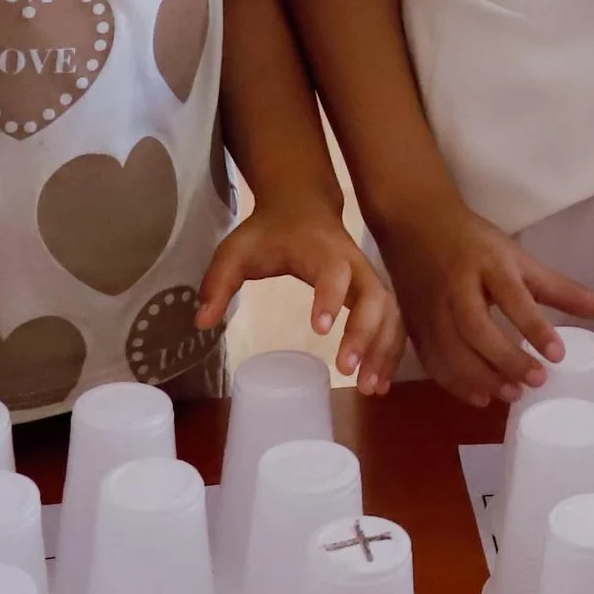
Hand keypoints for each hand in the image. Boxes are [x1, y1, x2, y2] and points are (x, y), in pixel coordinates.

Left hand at [197, 205, 406, 394]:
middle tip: (347, 371)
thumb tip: (201, 323)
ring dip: (384, 350)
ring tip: (369, 388)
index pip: (333, 272)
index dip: (329, 298)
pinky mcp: (374, 291)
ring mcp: (368, 277)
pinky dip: (391, 350)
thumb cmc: (268, 232)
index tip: (317, 331)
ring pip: (390, 313)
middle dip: (365, 335)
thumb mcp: (236, 251)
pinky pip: (392, 320)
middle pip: (375, 297)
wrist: (303, 205)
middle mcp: (354, 263)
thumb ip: (218, 283)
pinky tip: (379, 381)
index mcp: (321, 250)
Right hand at [379, 194, 593, 407]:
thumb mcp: (521, 259)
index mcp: (487, 262)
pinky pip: (431, 359)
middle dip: (505, 358)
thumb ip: (565, 290)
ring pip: (450, 349)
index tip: (557, 354)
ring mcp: (430, 306)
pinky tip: (480, 396)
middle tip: (536, 381)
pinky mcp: (414, 323)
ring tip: (511, 394)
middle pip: (476, 327)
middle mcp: (456, 285)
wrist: (414, 223)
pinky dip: (454, 382)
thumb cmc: (476, 243)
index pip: (512, 295)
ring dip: (479, 377)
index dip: (534, 326)